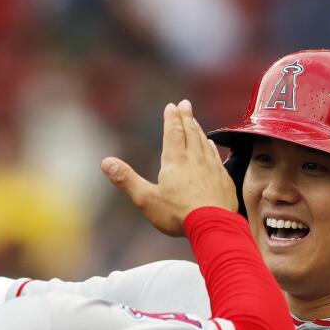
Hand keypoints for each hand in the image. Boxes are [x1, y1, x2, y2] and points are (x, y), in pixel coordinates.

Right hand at [101, 100, 237, 236]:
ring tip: (195, 122)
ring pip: (204, 142)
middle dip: (186, 117)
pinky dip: (212, 147)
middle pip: (190, 132)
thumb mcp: (146, 199)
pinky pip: (216, 157)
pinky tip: (211, 145)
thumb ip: (126, 179)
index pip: (172, 133)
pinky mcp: (223, 179)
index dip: (171, 118)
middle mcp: (195, 159)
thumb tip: (105, 162)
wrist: (214, 226)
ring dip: (199, 129)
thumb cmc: (178, 214)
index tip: (171, 106)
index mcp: (175, 161)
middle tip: (185, 103)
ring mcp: (211, 168)